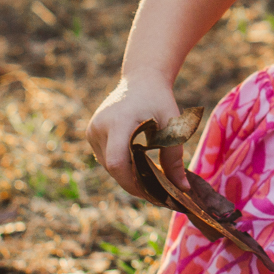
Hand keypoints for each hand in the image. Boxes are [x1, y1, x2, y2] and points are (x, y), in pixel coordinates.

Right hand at [87, 77, 188, 202]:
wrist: (141, 80)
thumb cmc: (159, 100)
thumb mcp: (172, 125)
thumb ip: (175, 157)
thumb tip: (182, 189)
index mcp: (118, 122)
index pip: (116, 162)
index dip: (131, 182)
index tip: (152, 193)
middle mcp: (100, 127)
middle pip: (113, 168)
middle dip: (134, 184)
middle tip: (157, 194)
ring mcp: (92, 130)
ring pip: (108, 166)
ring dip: (127, 176)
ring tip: (150, 180)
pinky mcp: (92, 133)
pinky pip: (106, 158)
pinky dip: (122, 166)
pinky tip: (139, 168)